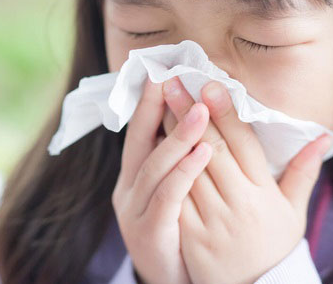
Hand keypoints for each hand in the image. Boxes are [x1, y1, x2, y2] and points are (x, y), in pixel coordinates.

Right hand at [112, 77, 213, 283]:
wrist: (173, 283)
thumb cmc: (180, 235)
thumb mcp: (175, 194)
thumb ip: (181, 160)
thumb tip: (196, 120)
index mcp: (135, 178)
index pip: (140, 133)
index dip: (148, 103)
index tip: (159, 71)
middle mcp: (129, 190)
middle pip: (140, 142)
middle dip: (155, 108)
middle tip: (171, 77)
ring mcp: (135, 212)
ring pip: (155, 167)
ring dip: (178, 136)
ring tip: (201, 111)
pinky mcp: (150, 232)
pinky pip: (167, 197)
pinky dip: (184, 172)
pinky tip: (203, 153)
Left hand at [160, 77, 332, 283]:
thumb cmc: (272, 246)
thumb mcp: (293, 212)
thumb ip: (303, 172)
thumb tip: (323, 136)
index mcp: (264, 194)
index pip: (243, 145)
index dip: (225, 113)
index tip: (209, 84)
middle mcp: (240, 204)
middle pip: (212, 150)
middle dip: (192, 113)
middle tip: (174, 82)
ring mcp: (214, 221)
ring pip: (189, 169)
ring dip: (172, 134)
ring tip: (158, 103)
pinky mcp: (192, 236)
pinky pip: (175, 197)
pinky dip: (164, 170)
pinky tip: (151, 145)